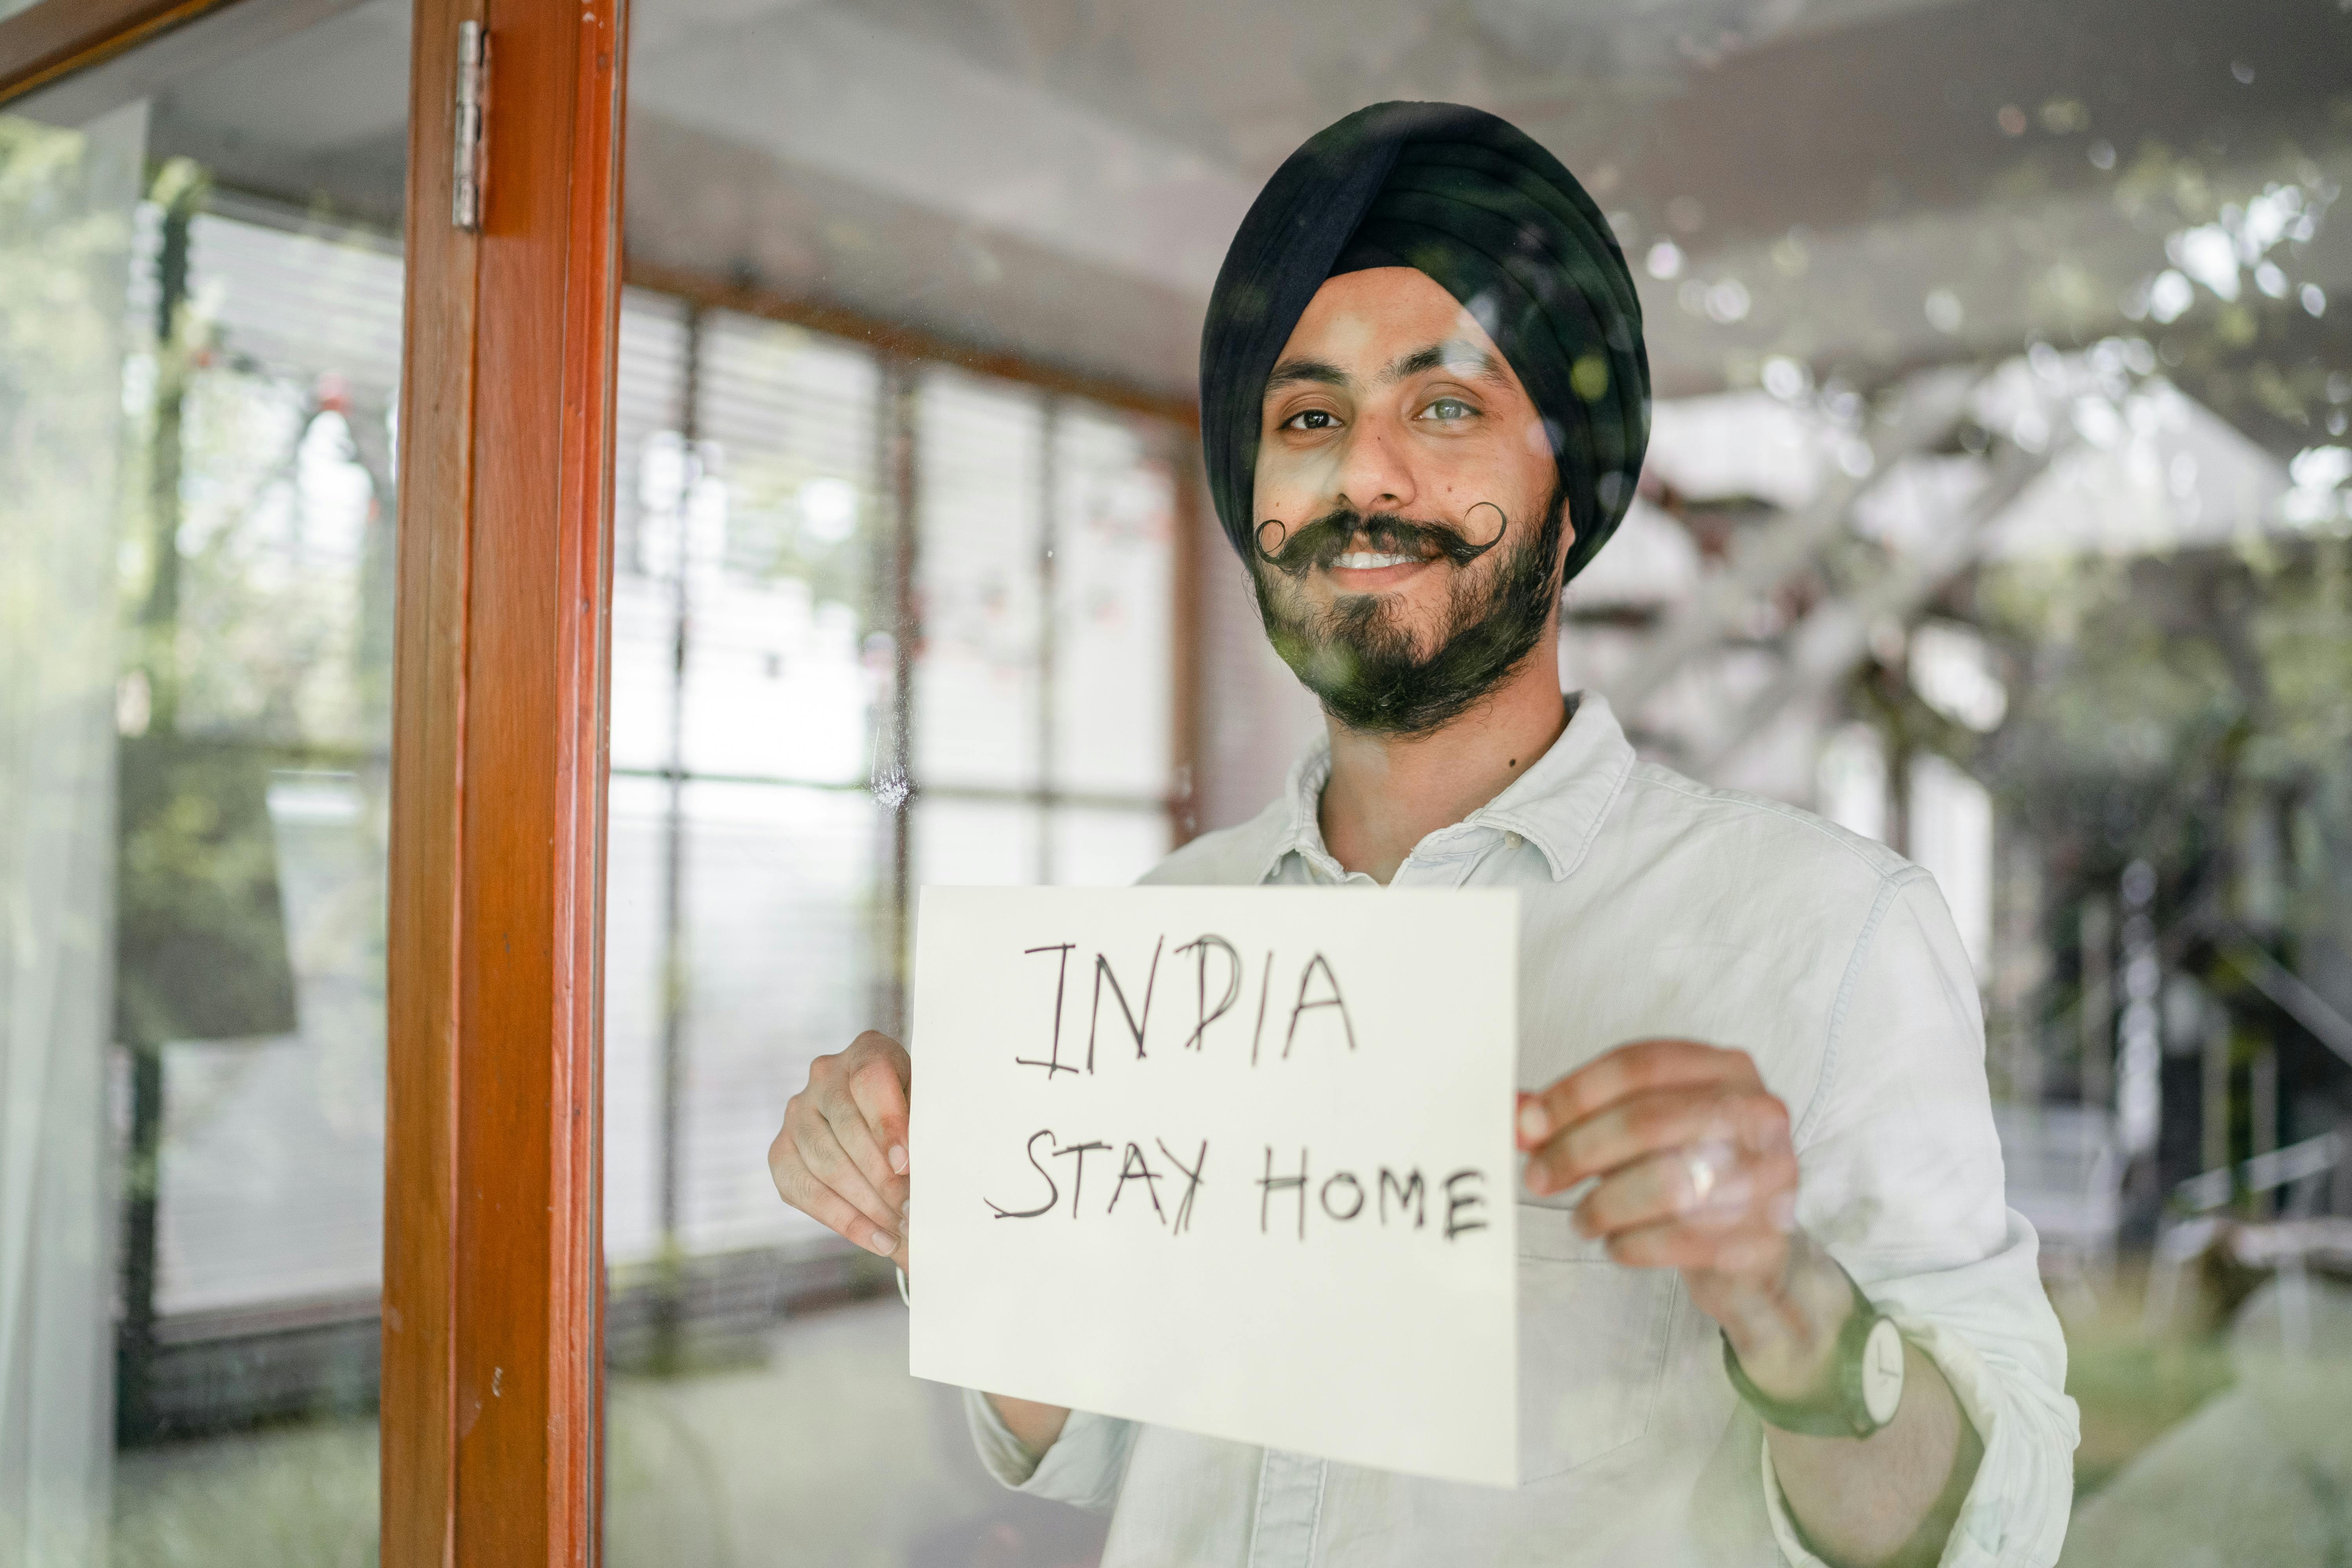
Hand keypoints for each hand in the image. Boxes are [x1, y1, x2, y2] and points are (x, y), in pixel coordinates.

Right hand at [770, 1030, 911, 1269]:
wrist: (881, 1122)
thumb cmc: (918, 1115)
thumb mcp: (930, 1109)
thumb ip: (927, 1128)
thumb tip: (926, 1173)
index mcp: (868, 1051)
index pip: (870, 1081)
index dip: (888, 1125)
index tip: (906, 1165)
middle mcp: (825, 1075)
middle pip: (847, 1127)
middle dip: (882, 1177)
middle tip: (911, 1211)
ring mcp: (797, 1112)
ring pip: (825, 1161)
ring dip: (866, 1204)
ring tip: (900, 1232)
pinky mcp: (780, 1149)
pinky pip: (803, 1189)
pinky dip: (843, 1220)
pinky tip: (876, 1239)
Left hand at [1516, 1038, 1848, 1399]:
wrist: (1755, 1256)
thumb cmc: (1688, 1177)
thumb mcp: (1635, 1135)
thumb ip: (1577, 1118)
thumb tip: (1514, 1115)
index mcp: (1726, 1068)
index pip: (1639, 1064)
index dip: (1574, 1093)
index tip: (1526, 1126)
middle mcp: (1758, 1112)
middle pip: (1648, 1120)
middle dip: (1578, 1151)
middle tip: (1536, 1178)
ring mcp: (1771, 1173)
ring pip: (1665, 1183)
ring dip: (1604, 1205)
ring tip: (1581, 1219)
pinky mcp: (1766, 1235)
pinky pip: (1680, 1238)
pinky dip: (1633, 1243)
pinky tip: (1616, 1244)